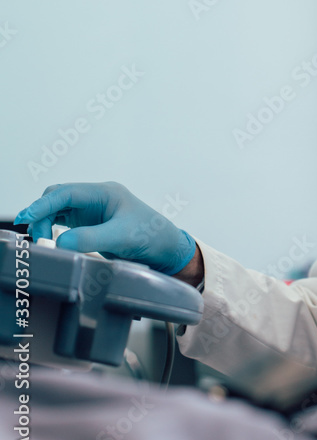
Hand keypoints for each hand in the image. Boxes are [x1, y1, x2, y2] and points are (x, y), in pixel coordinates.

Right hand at [14, 182, 195, 275]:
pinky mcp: (90, 223)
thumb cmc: (151, 235)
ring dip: (45, 222)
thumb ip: (91, 238)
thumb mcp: (122, 237)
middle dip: (42, 214)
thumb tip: (60, 243)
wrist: (165, 247)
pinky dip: (52, 228)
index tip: (28, 218)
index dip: (43, 205)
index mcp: (104, 192)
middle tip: (38, 238)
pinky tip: (48, 240)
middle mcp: (96, 198)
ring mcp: (92, 210)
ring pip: (58, 209)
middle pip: (57, 198)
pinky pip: (63, 220)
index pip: (66, 192)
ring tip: (42, 241)